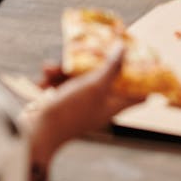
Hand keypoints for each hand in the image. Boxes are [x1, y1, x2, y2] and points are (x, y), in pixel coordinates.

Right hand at [29, 46, 145, 165]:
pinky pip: (66, 85)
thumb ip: (112, 68)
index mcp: (115, 105)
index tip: (142, 57)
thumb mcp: (95, 86)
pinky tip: (45, 75)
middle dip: (97, 62)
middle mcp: (102, 105)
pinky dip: (56, 78)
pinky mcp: (66, 103)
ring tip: (53, 68)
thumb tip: (124, 49)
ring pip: (83, 78)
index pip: (139, 93)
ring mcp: (83, 104)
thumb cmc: (70, 112)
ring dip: (67, 70)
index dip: (144, 76)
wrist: (35, 134)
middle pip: (109, 78)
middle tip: (94, 46)